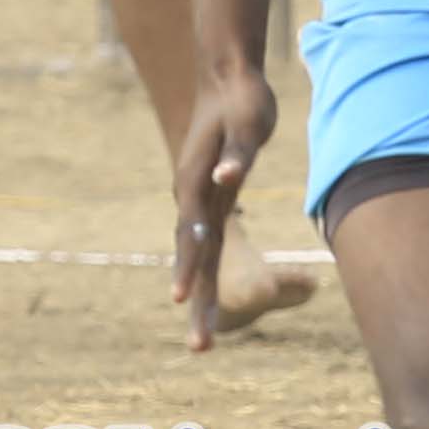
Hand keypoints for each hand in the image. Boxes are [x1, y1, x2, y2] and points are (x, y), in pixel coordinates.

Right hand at [171, 56, 274, 348]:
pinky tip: (205, 300)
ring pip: (197, 258)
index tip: (182, 302)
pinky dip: (205, 276)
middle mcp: (192, 198)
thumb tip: (227, 180)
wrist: (228, 79)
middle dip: (198, 304)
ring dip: (199, 297)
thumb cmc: (242, 100)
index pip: (193, 237)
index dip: (189, 271)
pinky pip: (207, 246)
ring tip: (202, 339)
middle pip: (193, 259)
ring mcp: (200, 201)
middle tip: (200, 349)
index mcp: (197, 185)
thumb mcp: (246, 124)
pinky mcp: (212, 199)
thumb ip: (236, 155)